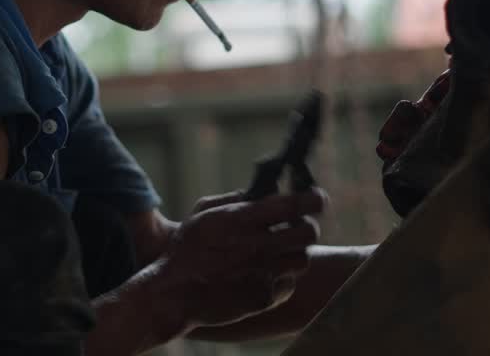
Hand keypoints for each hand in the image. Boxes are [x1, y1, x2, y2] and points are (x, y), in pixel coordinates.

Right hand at [149, 187, 326, 333]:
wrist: (173, 295)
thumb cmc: (185, 250)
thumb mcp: (202, 213)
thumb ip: (234, 198)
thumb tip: (263, 191)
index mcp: (243, 220)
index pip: (295, 204)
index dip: (313, 198)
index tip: (316, 197)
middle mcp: (259, 246)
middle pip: (309, 232)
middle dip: (307, 225)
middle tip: (295, 226)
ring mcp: (264, 274)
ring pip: (302, 259)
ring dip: (294, 252)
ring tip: (276, 252)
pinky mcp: (265, 298)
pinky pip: (289, 284)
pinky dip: (282, 278)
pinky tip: (264, 273)